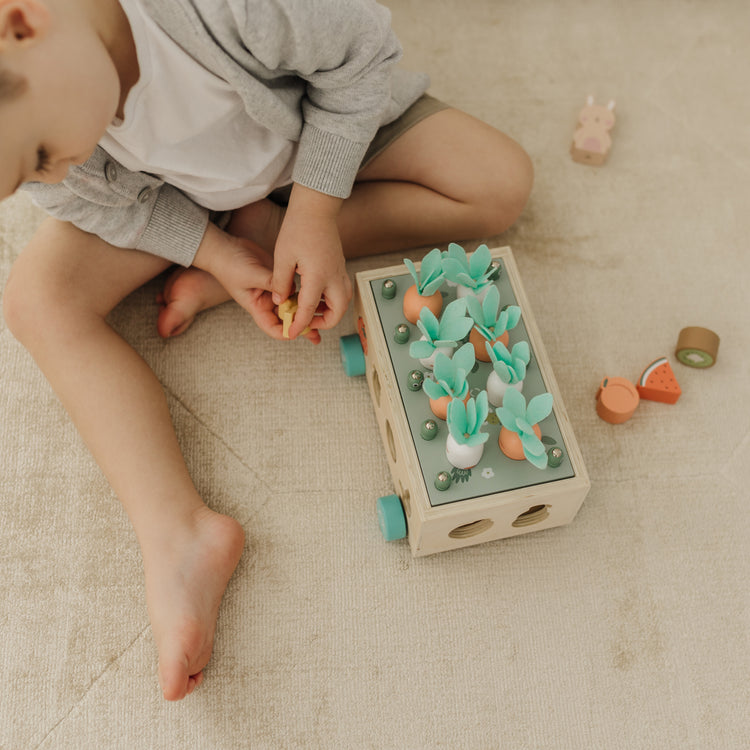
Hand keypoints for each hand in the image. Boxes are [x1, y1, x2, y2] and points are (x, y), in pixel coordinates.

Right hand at [194, 223, 320, 341]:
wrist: (224, 247)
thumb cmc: (230, 265)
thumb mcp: (252, 275)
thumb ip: (271, 283)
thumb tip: (291, 290)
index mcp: (257, 308)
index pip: (274, 328)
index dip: (288, 332)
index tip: (302, 331)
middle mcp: (266, 303)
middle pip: (286, 320)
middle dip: (301, 327)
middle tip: (318, 334)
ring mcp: (272, 291)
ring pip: (292, 306)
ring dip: (305, 311)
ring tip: (322, 316)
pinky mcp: (278, 279)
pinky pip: (293, 290)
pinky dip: (303, 294)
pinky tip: (317, 295)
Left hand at [271, 185, 351, 339]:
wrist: (316, 207)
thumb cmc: (298, 228)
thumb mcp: (282, 257)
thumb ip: (281, 282)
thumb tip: (280, 302)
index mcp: (317, 276)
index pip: (308, 309)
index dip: (298, 325)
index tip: (289, 334)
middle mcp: (333, 277)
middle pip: (337, 312)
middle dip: (322, 323)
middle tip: (304, 322)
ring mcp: (339, 271)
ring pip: (342, 303)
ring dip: (329, 312)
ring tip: (308, 310)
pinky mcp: (340, 266)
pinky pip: (341, 291)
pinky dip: (331, 300)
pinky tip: (314, 296)